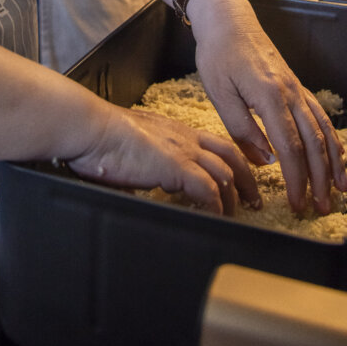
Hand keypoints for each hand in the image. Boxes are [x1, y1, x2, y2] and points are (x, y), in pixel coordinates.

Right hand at [65, 106, 259, 214]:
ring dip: (236, 195)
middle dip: (247, 178)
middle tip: (253, 199)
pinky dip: (216, 205)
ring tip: (239, 213)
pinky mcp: (176, 166)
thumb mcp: (132, 148)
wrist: (92, 128)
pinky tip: (216, 217)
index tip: (237, 178)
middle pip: (230, 154)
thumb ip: (143, 164)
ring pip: (225, 171)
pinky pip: (208, 188)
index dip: (230, 161)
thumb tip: (136, 184)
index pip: (213, 143)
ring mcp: (183, 150)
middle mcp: (184, 137)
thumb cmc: (101, 138)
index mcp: (175, 130)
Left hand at [186, 0, 346, 214]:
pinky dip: (332, 139)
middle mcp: (290, 92)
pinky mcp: (296, 85)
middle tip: (322, 207)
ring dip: (333, 162)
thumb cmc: (218, 53)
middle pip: (314, 143)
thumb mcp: (219, 93)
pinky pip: (320, 116)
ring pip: (323, 130)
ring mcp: (296, 88)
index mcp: (269, 96)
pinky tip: (335, 155)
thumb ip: (241, 128)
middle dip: (321, 179)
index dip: (296, 178)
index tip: (297, 202)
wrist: (228, 20)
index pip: (290, 147)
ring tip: (340, 189)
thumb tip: (266, 160)